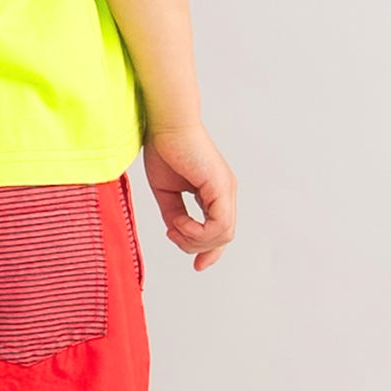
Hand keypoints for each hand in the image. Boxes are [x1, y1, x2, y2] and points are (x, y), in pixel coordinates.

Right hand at [142, 122, 235, 270]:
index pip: (221, 231)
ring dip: (194, 239)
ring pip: (222, 235)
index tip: (198, 265)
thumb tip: (178, 233)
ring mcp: (226, 190)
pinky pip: (218, 225)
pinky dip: (196, 231)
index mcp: (214, 193)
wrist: (165, 125)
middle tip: (172, 234)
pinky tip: (179, 224)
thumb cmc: (164, 148)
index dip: (210, 251)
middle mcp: (225, 193)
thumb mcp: (167, 192)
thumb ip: (174, 214)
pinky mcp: (221, 188)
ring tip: (174, 228)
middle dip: (196, 246)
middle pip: (222, 238)